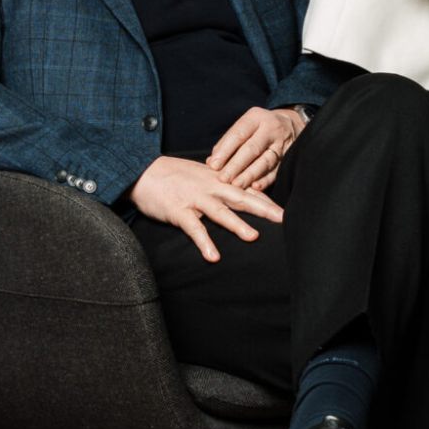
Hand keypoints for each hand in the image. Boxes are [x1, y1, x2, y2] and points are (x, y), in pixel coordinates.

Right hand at [127, 155, 281, 262]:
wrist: (142, 171)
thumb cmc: (173, 175)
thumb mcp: (200, 175)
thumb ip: (220, 184)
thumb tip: (241, 192)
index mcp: (217, 179)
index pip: (247, 189)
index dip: (267, 199)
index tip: (286, 210)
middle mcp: (210, 188)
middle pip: (242, 198)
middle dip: (264, 209)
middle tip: (284, 219)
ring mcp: (195, 199)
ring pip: (220, 212)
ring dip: (236, 225)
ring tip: (253, 237)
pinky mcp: (179, 211)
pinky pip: (194, 229)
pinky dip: (204, 242)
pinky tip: (213, 257)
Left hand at [206, 106, 306, 191]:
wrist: (291, 124)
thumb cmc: (258, 128)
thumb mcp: (245, 126)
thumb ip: (227, 142)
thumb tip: (211, 162)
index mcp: (255, 118)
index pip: (238, 135)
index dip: (225, 151)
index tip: (213, 165)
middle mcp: (271, 129)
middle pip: (251, 149)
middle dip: (235, 165)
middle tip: (223, 179)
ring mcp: (282, 144)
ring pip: (265, 161)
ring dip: (249, 175)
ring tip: (236, 185)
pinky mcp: (289, 158)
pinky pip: (276, 170)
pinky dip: (265, 180)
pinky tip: (255, 187)